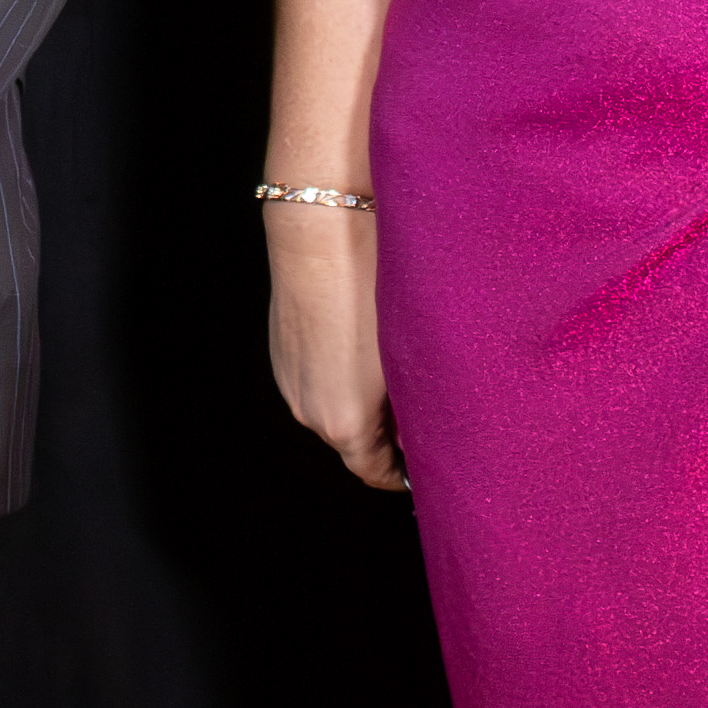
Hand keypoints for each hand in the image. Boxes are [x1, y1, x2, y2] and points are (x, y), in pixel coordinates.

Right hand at [265, 198, 404, 490]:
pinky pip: (314, 380)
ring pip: (333, 409)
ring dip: (361, 403)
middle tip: (421, 409)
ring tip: (393, 371)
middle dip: (387, 435)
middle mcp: (310, 413)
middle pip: (354, 444)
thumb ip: (415, 402)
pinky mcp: (281, 353)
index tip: (427, 462)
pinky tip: (360, 343)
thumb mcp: (410, 355)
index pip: (378, 474)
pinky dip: (338, 375)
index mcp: (346, 424)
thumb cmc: (373, 289)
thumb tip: (426, 420)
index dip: (406, 473)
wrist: (321, 233)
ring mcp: (290, 382)